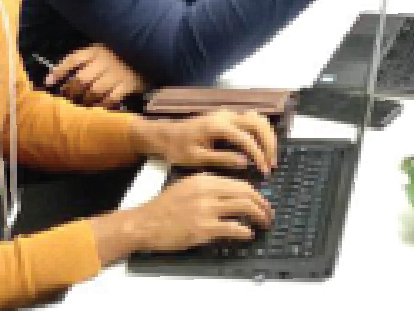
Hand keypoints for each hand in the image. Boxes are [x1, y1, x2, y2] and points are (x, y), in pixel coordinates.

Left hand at [47, 44, 147, 107]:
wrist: (153, 52)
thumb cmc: (123, 54)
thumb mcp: (104, 49)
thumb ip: (87, 60)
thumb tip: (64, 76)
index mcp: (96, 50)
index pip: (72, 60)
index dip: (58, 71)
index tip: (47, 83)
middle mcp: (105, 60)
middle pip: (80, 79)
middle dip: (70, 92)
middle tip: (66, 99)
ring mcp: (117, 72)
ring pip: (94, 90)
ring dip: (84, 101)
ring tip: (80, 105)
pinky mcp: (129, 84)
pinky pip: (111, 98)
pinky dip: (102, 106)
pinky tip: (97, 109)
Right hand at [101, 173, 272, 256]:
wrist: (145, 223)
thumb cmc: (163, 208)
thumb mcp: (186, 187)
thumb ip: (208, 188)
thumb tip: (232, 195)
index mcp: (203, 179)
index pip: (239, 183)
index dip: (256, 194)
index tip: (262, 202)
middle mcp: (206, 191)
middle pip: (246, 193)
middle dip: (262, 205)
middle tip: (268, 214)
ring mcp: (205, 209)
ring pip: (243, 208)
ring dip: (258, 217)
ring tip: (263, 224)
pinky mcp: (203, 228)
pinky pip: (233, 228)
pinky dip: (245, 231)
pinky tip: (248, 234)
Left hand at [135, 110, 278, 174]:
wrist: (165, 135)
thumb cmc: (178, 148)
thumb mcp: (197, 158)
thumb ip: (222, 159)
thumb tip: (245, 163)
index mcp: (217, 126)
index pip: (246, 138)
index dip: (258, 155)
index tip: (264, 171)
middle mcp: (225, 116)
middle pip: (258, 124)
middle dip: (269, 144)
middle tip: (271, 164)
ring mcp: (227, 114)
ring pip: (257, 119)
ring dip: (267, 137)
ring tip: (269, 157)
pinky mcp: (227, 117)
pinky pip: (251, 121)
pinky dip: (260, 133)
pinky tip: (260, 148)